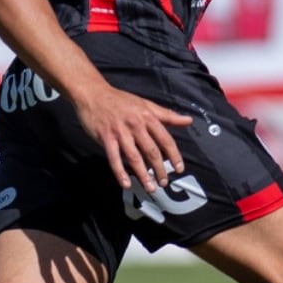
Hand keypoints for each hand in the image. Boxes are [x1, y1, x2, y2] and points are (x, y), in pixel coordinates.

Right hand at [74, 85, 190, 190]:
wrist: (93, 94)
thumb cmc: (121, 100)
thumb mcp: (146, 104)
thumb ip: (167, 115)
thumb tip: (188, 120)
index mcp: (147, 116)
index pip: (165, 138)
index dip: (174, 155)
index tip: (179, 169)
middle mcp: (135, 124)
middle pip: (151, 151)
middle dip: (159, 169)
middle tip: (164, 182)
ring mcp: (120, 132)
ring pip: (134, 157)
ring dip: (143, 175)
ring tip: (150, 188)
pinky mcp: (105, 138)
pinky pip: (114, 158)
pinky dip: (120, 172)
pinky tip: (126, 184)